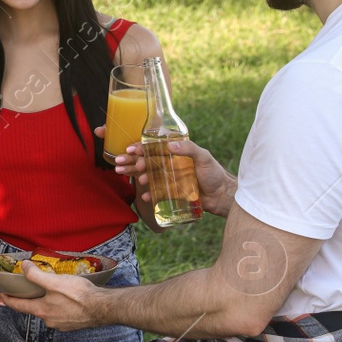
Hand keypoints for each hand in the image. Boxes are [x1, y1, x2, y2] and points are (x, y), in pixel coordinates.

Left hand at [0, 264, 105, 330]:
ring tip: (46, 292)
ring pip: (47, 312)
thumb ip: (36, 275)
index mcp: (41, 310)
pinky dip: (58, 307)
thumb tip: (24, 267)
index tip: (2, 294)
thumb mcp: (54, 281)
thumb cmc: (79, 295)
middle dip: (27, 300)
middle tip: (24, 290)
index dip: (8, 299)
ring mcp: (61, 324)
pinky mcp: (73, 324)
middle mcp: (49, 320)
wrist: (104, 308)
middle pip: (32, 309)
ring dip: (44, 303)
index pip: (18, 306)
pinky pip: (60, 314)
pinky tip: (63, 300)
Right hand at [112, 135, 235, 217]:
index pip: (153, 148)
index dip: (139, 148)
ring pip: (147, 175)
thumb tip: (170, 145)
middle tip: (119, 164)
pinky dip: (148, 194)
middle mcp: (168, 165)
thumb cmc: (215, 173)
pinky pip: (154, 193)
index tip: (129, 149)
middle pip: (145, 161)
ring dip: (137, 176)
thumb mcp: (204, 157)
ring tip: (130, 177)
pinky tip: (144, 196)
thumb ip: (189, 149)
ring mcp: (168, 179)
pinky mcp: (169, 193)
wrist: (222, 196)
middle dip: (131, 162)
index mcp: (174, 153)